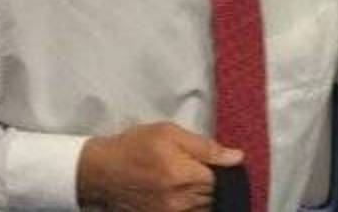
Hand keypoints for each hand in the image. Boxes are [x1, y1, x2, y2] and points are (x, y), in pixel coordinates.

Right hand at [77, 122, 242, 211]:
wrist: (101, 170)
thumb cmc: (134, 147)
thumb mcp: (169, 134)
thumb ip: (206, 147)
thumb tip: (236, 157)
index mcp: (185, 176)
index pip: (223, 180)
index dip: (220, 170)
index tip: (212, 163)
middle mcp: (180, 201)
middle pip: (215, 197)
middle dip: (211, 184)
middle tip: (194, 170)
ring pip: (203, 209)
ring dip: (201, 197)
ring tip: (184, 181)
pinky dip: (189, 206)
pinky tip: (178, 193)